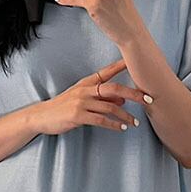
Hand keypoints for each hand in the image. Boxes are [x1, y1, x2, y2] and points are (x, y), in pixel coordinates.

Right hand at [32, 58, 150, 135]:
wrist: (41, 116)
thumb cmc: (63, 107)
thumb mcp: (82, 98)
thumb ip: (102, 98)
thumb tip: (123, 101)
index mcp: (86, 83)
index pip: (107, 72)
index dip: (122, 66)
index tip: (137, 63)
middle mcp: (85, 90)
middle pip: (114, 89)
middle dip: (134, 94)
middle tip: (148, 99)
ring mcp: (81, 102)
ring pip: (110, 107)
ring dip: (125, 116)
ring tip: (135, 122)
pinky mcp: (78, 116)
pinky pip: (100, 120)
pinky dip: (113, 124)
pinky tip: (121, 128)